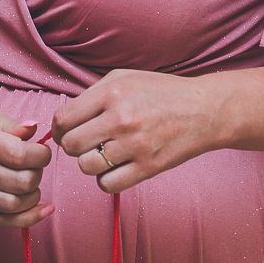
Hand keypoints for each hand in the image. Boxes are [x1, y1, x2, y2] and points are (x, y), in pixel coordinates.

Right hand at [0, 107, 52, 227]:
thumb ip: (12, 125)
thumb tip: (34, 128)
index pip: (19, 154)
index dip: (40, 155)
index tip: (41, 150)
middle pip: (21, 181)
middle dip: (38, 172)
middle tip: (34, 164)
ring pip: (14, 204)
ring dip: (33, 195)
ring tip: (31, 181)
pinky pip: (6, 221)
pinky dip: (30, 218)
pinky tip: (44, 209)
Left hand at [50, 69, 223, 194]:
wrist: (205, 110)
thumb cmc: (161, 92)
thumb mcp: (124, 77)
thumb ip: (92, 94)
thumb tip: (64, 119)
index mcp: (111, 92)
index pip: (62, 119)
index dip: (58, 129)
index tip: (66, 132)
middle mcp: (120, 118)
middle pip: (70, 145)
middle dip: (73, 146)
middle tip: (86, 143)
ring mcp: (135, 144)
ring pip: (86, 166)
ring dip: (90, 163)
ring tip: (103, 154)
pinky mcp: (148, 167)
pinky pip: (107, 185)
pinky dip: (106, 180)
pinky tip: (117, 167)